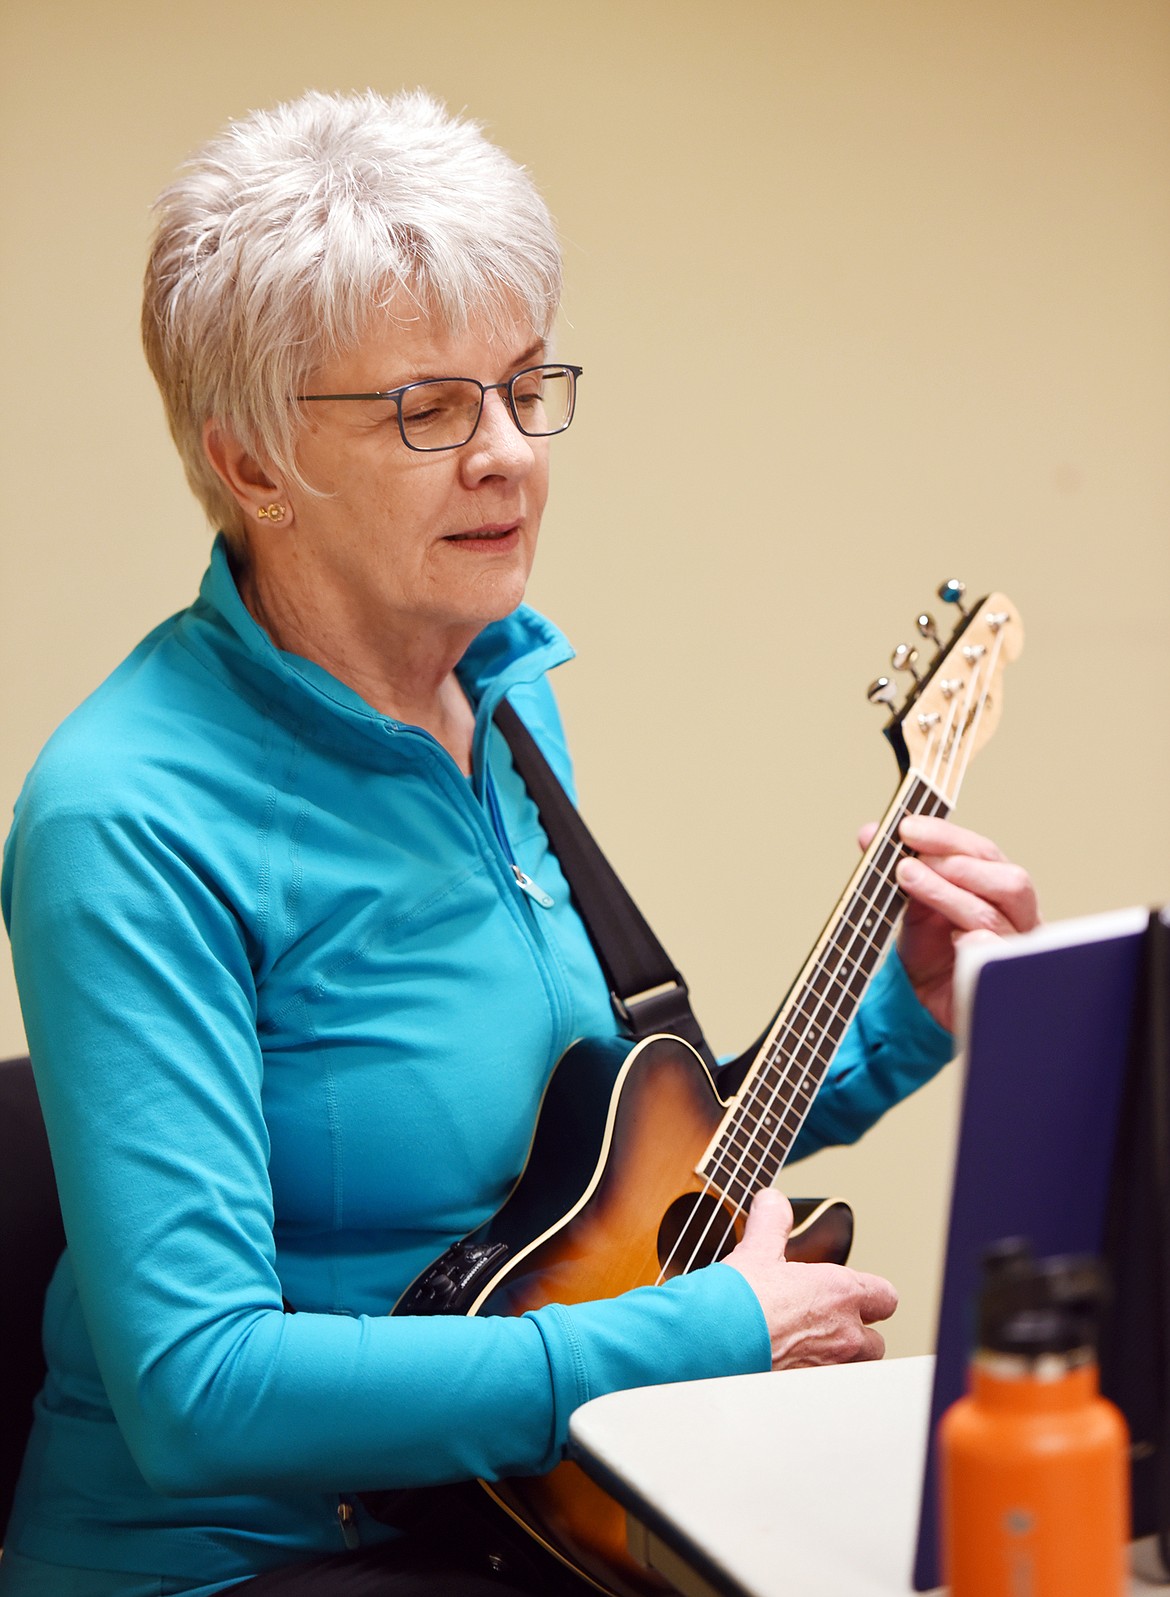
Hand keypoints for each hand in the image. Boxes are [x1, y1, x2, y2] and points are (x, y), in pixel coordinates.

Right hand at [724, 1188, 896, 1368]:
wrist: (714, 1345)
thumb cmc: (739, 1301)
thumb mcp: (756, 1250)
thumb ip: (772, 1222)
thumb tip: (773, 1201)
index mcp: (839, 1293)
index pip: (885, 1296)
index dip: (871, 1294)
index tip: (852, 1292)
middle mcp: (844, 1334)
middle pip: (875, 1340)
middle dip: (856, 1332)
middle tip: (825, 1320)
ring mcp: (829, 1368)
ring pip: (852, 1367)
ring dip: (838, 1358)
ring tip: (806, 1346)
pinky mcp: (809, 1391)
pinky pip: (825, 1386)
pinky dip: (812, 1378)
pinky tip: (787, 1367)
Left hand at [859, 814, 1039, 1032]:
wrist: (927, 1003)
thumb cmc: (931, 951)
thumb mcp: (909, 904)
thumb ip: (898, 866)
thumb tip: (871, 832)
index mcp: (999, 891)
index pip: (986, 854)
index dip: (947, 836)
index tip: (907, 828)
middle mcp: (1017, 919)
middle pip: (1008, 880)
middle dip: (955, 862)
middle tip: (908, 859)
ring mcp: (1014, 953)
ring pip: (993, 916)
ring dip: (948, 893)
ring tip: (909, 878)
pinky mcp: (1001, 987)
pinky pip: (999, 962)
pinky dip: (980, 944)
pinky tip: (957, 937)